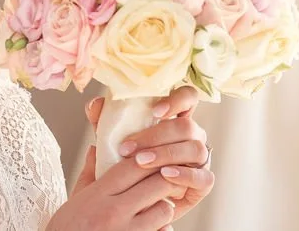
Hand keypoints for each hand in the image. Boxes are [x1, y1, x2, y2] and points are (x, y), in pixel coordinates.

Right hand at [47, 143, 182, 230]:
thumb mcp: (75, 200)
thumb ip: (89, 173)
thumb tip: (96, 147)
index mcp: (98, 195)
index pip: (132, 166)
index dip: (148, 157)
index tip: (154, 158)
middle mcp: (114, 212)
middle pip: (156, 183)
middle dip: (163, 181)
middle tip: (162, 183)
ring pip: (164, 209)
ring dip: (163, 208)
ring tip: (154, 209)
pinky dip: (161, 230)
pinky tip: (151, 229)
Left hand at [77, 87, 214, 223]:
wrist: (130, 201)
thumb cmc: (125, 163)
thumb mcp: (111, 141)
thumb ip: (103, 121)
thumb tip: (94, 104)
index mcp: (175, 118)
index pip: (188, 97)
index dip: (177, 100)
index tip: (155, 111)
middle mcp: (191, 136)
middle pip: (187, 126)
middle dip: (157, 136)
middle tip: (127, 147)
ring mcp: (199, 159)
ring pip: (195, 149)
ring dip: (166, 154)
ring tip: (141, 163)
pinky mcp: (202, 184)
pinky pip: (204, 177)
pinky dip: (185, 175)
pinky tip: (165, 176)